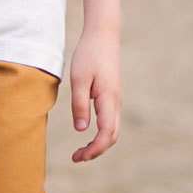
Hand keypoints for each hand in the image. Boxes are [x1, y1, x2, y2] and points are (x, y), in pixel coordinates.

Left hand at [67, 29, 120, 162]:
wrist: (103, 35)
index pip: (106, 133)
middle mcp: (116, 102)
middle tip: (76, 157)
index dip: (94, 149)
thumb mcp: (78, 79)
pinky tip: (87, 133)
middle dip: (96, 150)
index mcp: (109, 99)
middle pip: (112, 136)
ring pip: (113, 129)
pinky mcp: (111, 96)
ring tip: (80, 151)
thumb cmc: (88, 55)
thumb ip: (80, 105)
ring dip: (99, 143)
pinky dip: (101, 133)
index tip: (77, 156)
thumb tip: (81, 130)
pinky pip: (110, 121)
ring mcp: (115, 99)